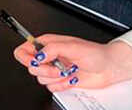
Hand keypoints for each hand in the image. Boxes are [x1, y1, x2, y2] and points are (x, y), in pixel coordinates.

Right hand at [13, 34, 131, 91]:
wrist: (108, 68)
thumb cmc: (94, 53)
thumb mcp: (72, 46)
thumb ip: (52, 49)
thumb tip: (38, 55)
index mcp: (47, 44)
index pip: (24, 50)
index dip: (26, 58)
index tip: (36, 62)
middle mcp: (48, 56)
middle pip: (30, 67)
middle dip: (45, 70)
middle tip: (59, 67)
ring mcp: (53, 69)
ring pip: (40, 79)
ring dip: (55, 78)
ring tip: (68, 71)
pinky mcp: (59, 81)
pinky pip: (51, 88)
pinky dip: (61, 85)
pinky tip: (71, 78)